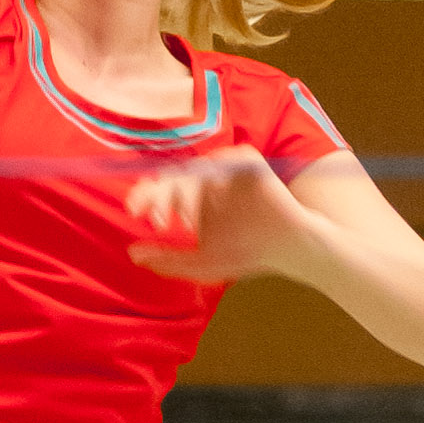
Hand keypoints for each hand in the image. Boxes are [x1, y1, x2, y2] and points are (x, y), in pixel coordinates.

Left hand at [124, 149, 323, 287]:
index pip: (160, 189)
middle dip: (163, 197)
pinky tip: (216, 196)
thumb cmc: (247, 254)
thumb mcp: (203, 264)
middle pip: (174, 178)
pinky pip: (230, 158)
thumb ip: (169, 261)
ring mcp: (227, 171)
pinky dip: (221, 173)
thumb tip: (133, 254)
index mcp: (190, 198)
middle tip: (160, 221)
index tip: (133, 211)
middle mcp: (205, 181)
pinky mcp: (250, 164)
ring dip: (189, 194)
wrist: (290, 248)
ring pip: (198, 171)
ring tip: (187, 221)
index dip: (146, 197)